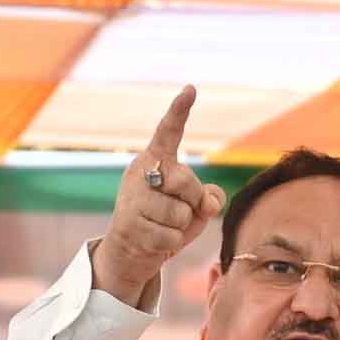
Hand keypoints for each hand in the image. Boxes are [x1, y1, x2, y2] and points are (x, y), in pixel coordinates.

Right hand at [90, 85, 226, 304]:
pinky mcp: (129, 225)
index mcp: (155, 159)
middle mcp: (140, 172)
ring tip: (163, 225)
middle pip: (186, 182)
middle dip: (192, 201)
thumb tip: (209, 202)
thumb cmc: (167, 219)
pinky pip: (171, 236)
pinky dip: (171, 243)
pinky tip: (156, 240)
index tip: (191, 89)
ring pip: (180, 214)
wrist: (131, 249)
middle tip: (178, 210)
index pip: (168, 132)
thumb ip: (209, 197)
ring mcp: (131, 198)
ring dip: (180, 226)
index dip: (179, 111)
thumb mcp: (194, 205)